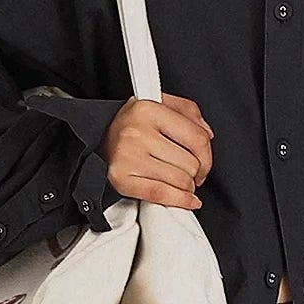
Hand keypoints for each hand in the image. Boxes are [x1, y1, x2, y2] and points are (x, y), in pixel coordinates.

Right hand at [102, 92, 212, 209]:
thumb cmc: (131, 124)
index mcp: (148, 109)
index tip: (204, 162)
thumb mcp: (159, 103)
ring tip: (178, 179)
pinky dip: (180, 200)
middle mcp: (137, 132)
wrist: (96, 138)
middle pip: (190, 164)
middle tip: (187, 171)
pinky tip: (187, 200)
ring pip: (180, 181)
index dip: (207, 156)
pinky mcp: (122, 179)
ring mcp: (128, 157)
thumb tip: (207, 135)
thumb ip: (188, 112)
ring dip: (186, 186)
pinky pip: (161, 194)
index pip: (197, 138)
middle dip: (195, 172)